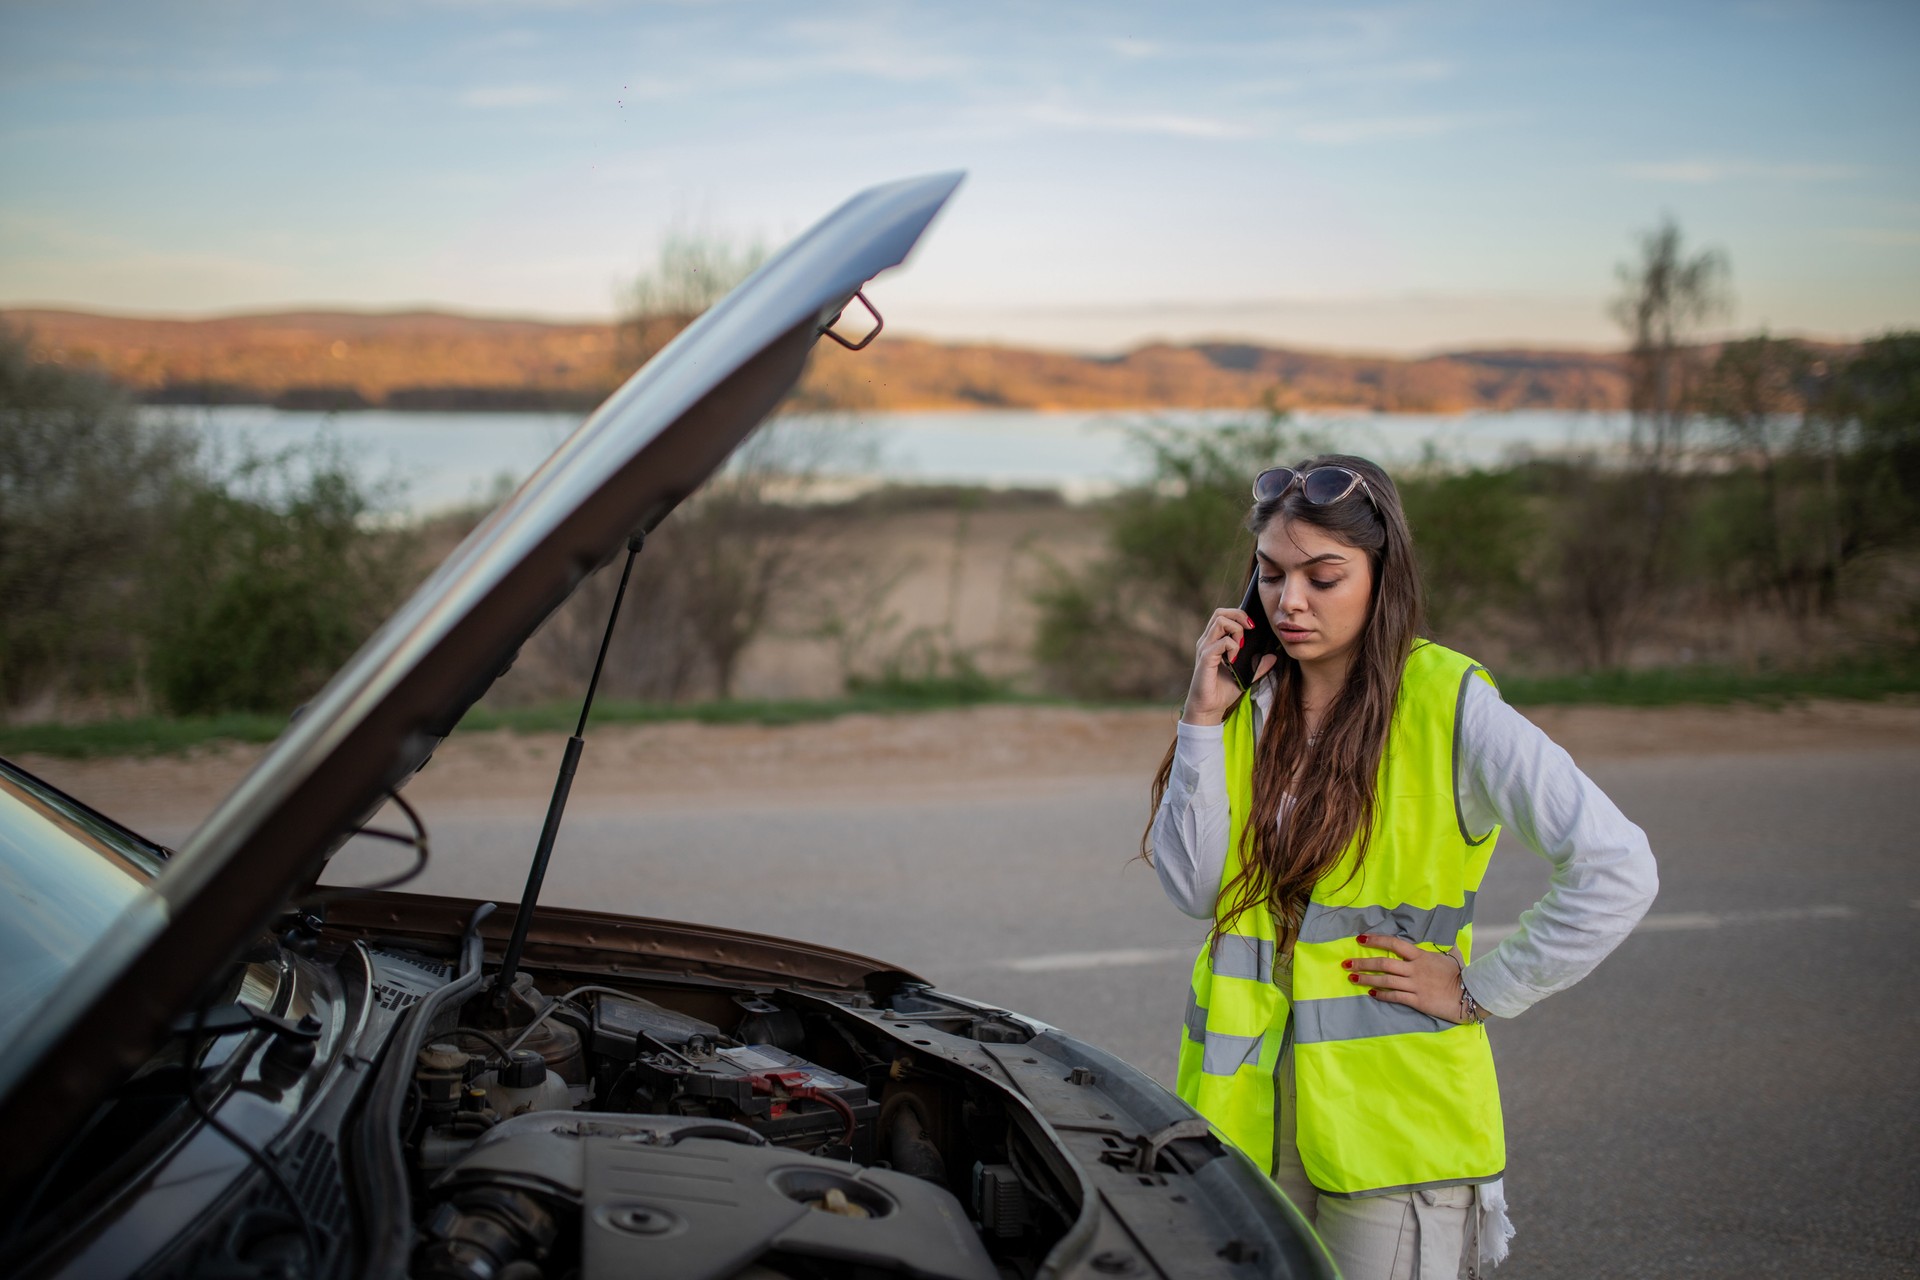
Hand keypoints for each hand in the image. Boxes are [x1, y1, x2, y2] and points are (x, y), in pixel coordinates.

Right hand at [1180, 608, 1277, 725]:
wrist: (1209, 709)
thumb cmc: (1223, 692)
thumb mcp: (1246, 677)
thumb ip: (1259, 666)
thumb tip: (1273, 656)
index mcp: (1214, 642)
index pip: (1223, 615)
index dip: (1239, 615)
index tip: (1253, 627)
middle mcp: (1207, 642)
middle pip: (1220, 613)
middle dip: (1239, 616)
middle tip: (1250, 629)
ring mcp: (1205, 649)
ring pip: (1220, 621)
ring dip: (1236, 630)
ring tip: (1241, 646)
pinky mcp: (1205, 659)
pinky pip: (1221, 642)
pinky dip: (1232, 647)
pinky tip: (1235, 659)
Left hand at [1343, 934, 1481, 1024]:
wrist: (1471, 995)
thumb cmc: (1462, 975)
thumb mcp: (1452, 957)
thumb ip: (1445, 950)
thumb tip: (1448, 944)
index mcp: (1421, 955)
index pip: (1394, 943)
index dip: (1376, 940)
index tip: (1360, 939)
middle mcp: (1415, 969)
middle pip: (1384, 963)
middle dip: (1362, 962)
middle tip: (1346, 963)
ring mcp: (1415, 985)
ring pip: (1385, 980)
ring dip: (1366, 979)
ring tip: (1352, 978)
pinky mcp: (1417, 1000)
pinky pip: (1395, 996)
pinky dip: (1381, 994)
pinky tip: (1371, 993)